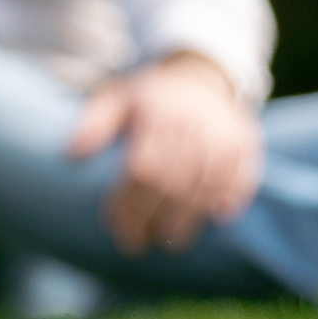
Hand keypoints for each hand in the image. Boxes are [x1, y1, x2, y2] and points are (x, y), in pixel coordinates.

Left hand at [65, 51, 260, 254]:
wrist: (199, 73)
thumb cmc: (149, 95)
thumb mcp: (115, 97)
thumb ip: (94, 123)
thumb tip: (72, 153)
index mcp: (157, 114)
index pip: (141, 169)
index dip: (128, 202)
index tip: (114, 226)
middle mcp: (192, 124)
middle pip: (172, 183)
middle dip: (152, 218)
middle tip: (134, 245)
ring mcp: (223, 134)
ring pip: (207, 184)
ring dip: (189, 218)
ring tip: (170, 241)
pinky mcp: (246, 141)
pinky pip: (243, 174)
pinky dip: (233, 196)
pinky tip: (219, 218)